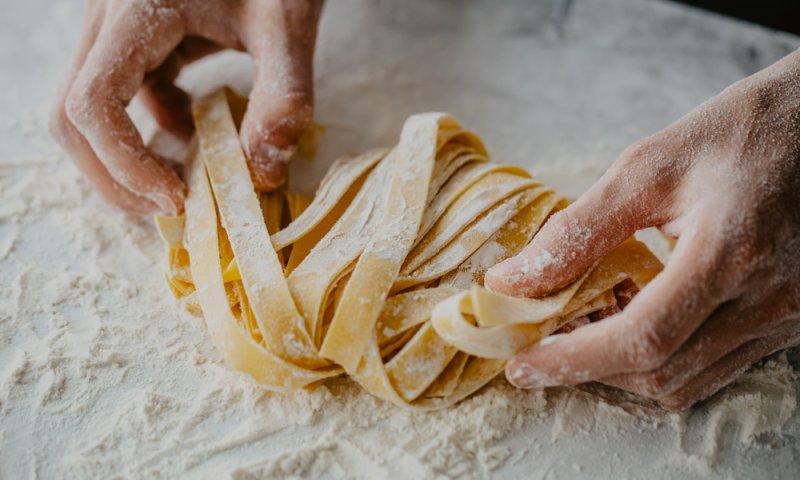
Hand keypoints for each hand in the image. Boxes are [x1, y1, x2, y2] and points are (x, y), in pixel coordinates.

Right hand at [50, 0, 323, 213]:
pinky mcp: (132, 36)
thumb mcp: (287, 24)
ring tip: (182, 182)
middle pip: (72, 115)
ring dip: (126, 156)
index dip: (124, 165)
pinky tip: (193, 131)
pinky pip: (119, 93)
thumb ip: (284, 96)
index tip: (177, 198)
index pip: (93, 104)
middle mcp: (108, 19)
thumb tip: (263, 173)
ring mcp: (114, 27)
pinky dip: (149, 126)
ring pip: (88, 108)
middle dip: (113, 174)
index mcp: (136, 10)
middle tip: (169, 207)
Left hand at [485, 49, 799, 409]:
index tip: (522, 366)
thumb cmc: (738, 134)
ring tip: (580, 333)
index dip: (573, 360)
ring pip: (686, 381)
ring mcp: (786, 318)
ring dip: (621, 370)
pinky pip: (714, 368)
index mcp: (730, 252)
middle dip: (589, 370)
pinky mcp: (789, 322)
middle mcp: (767, 299)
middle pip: (661, 373)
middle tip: (540, 347)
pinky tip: (629, 324)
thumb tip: (510, 280)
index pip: (642, 337)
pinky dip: (661, 360)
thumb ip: (576, 230)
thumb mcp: (647, 168)